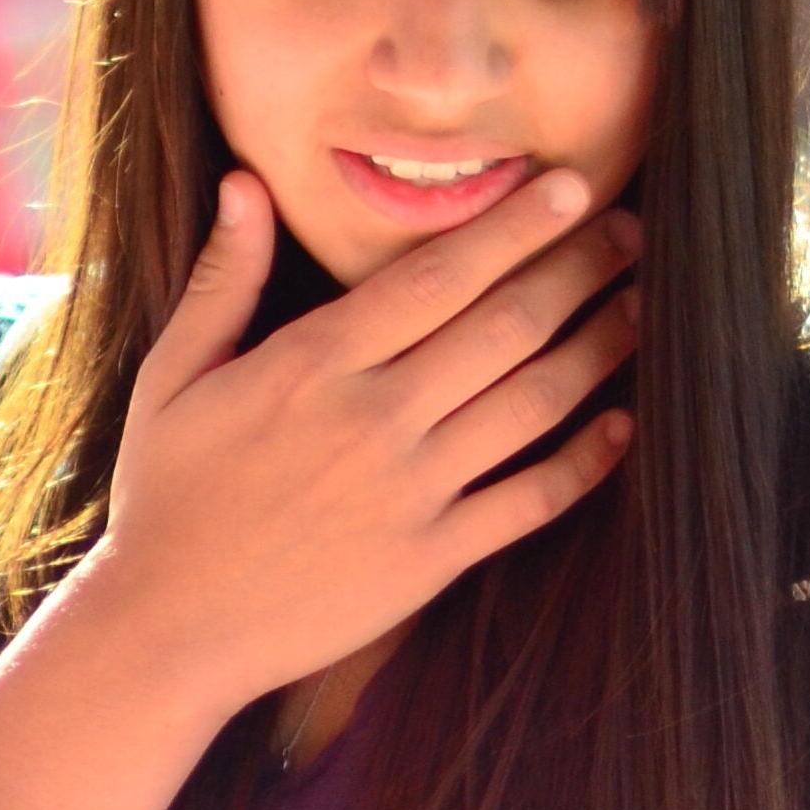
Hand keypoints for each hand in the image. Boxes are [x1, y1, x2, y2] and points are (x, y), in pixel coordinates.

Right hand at [103, 165, 640, 711]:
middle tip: (633, 232)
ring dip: (599, 349)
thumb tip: (247, 180)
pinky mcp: (432, 559)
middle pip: (506, 326)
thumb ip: (224, 277)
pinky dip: (585, 462)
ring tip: (641, 308)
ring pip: (533, 404)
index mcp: (316, 362)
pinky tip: (622, 425)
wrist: (167, 629)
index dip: (516, 225)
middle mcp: (376, 419)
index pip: (440, 274)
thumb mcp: (175, 375)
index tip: (571, 186)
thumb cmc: (168, 492)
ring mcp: (412, 492)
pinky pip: (529, 501)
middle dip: (578, 269)